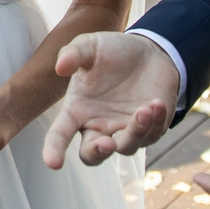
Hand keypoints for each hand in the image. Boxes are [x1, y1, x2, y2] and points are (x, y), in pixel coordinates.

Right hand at [41, 31, 180, 168]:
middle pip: (91, 155)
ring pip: (125, 147)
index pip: (60, 135)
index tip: (53, 163)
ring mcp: (124, 130)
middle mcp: (98, 126)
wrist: (149, 51)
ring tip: (144, 110)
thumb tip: (60, 67)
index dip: (54, 150)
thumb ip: (73, 53)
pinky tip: (156, 103)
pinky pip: (151, 135)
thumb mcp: (90, 45)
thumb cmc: (113, 51)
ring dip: (135, 132)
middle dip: (98, 153)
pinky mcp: (149, 130)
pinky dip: (154, 122)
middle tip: (106, 143)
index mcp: (77, 110)